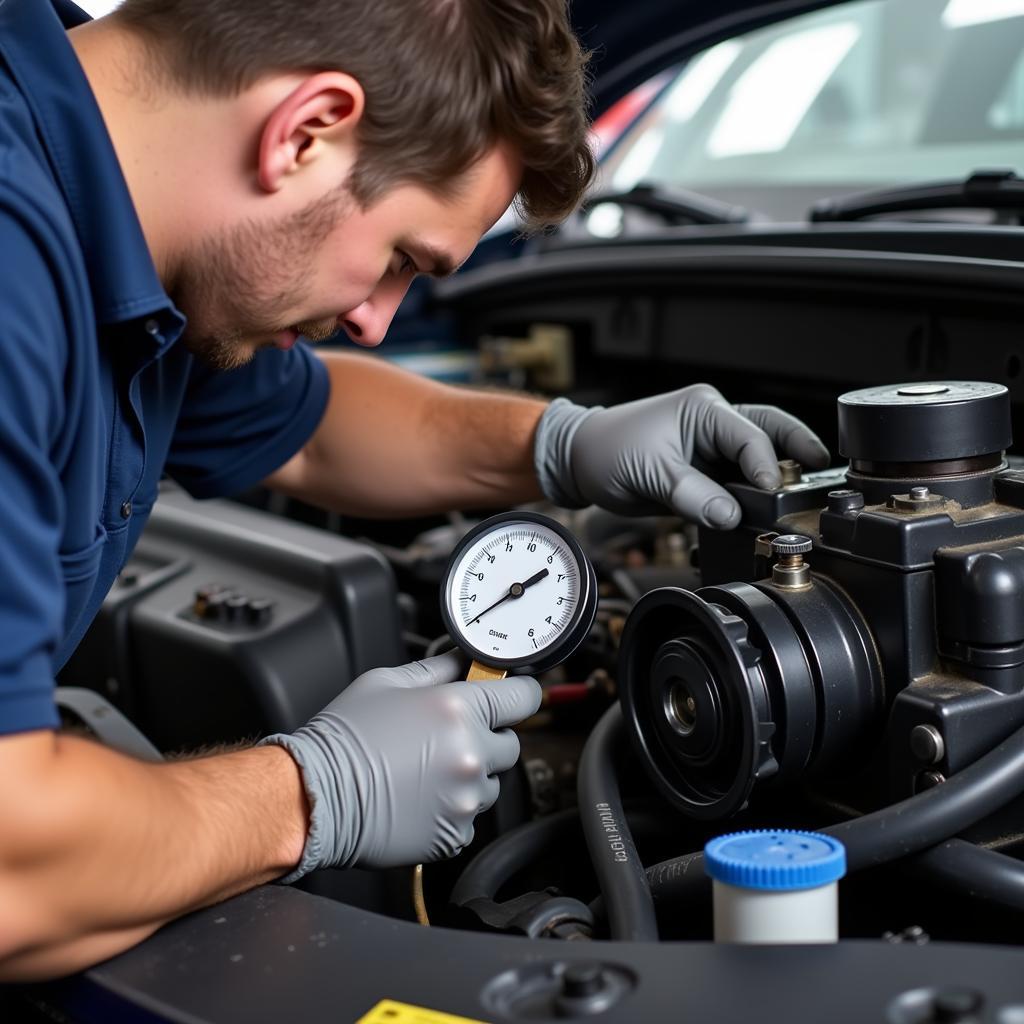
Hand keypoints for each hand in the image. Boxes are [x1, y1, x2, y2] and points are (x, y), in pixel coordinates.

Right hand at [260, 651, 540, 879]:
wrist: (315, 796)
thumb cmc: (344, 739)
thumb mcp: (388, 682)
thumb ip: (437, 669)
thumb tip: (464, 661)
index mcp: (458, 709)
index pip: (523, 697)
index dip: (517, 694)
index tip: (511, 696)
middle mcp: (470, 754)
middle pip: (510, 743)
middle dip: (487, 737)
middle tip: (447, 737)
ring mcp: (465, 797)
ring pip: (491, 782)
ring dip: (469, 775)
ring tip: (425, 770)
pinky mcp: (455, 833)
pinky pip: (470, 815)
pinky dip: (452, 807)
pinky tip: (420, 796)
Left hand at [534, 385, 829, 527]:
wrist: (581, 462)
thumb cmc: (607, 451)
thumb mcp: (651, 475)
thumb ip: (693, 496)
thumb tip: (730, 516)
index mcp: (703, 409)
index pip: (750, 436)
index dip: (765, 467)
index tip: (771, 495)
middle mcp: (713, 422)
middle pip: (771, 432)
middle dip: (798, 450)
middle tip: (824, 473)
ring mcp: (711, 447)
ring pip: (757, 458)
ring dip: (774, 477)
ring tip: (799, 498)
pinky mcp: (704, 471)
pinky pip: (737, 482)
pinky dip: (751, 495)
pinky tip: (763, 511)